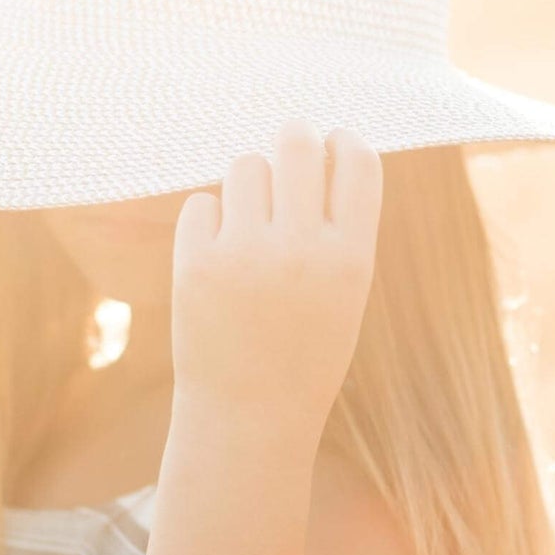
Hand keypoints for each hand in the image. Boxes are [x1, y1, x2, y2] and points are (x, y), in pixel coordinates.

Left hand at [170, 117, 383, 442]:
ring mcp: (245, 255)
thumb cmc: (304, 352)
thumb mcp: (344, 295)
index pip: (359, 162)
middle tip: (288, 148)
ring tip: (250, 221)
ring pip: (245, 166)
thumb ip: (338, 229)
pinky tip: (218, 254)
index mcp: (351, 258)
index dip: (345, 142)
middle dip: (293, 136)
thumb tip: (318, 147)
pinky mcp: (196, 264)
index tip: (333, 143)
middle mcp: (301, 250)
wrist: (249, 418)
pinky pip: (201, 203)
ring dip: (248, 182)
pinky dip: (209, 220)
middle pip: (297, 144)